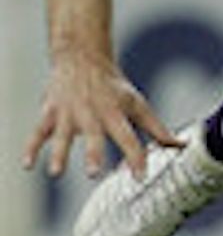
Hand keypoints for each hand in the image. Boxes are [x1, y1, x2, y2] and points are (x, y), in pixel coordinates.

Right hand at [22, 54, 181, 178]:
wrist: (82, 58)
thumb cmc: (114, 88)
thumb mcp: (137, 104)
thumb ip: (157, 128)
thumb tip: (181, 145)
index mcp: (116, 113)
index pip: (129, 138)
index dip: (135, 157)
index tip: (140, 177)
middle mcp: (93, 114)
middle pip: (95, 136)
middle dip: (94, 154)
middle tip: (95, 173)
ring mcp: (69, 114)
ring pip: (63, 136)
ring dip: (60, 153)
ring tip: (56, 172)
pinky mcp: (50, 113)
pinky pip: (38, 132)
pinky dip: (31, 148)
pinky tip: (27, 165)